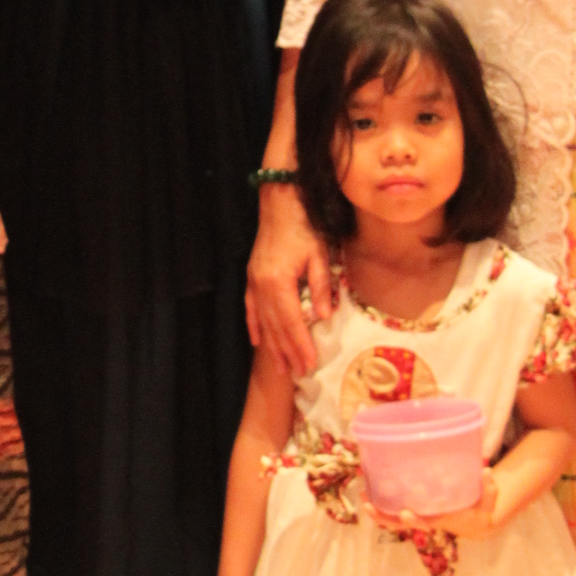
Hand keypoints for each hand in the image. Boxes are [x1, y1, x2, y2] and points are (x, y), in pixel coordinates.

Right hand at [246, 187, 331, 374]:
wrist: (281, 201)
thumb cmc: (304, 224)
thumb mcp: (320, 253)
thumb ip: (321, 286)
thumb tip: (324, 316)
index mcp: (279, 281)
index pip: (292, 321)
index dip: (301, 344)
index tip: (309, 364)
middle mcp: (262, 285)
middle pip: (276, 326)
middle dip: (288, 351)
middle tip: (299, 374)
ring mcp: (254, 281)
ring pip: (263, 321)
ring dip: (273, 346)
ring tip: (281, 367)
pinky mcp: (252, 276)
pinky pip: (251, 307)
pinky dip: (254, 326)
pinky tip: (258, 342)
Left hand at [367, 471, 503, 538]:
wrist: (475, 525)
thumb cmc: (480, 512)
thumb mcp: (488, 503)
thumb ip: (489, 488)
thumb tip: (487, 470)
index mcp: (440, 520)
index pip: (424, 523)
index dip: (413, 520)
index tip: (405, 513)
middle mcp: (425, 520)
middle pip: (399, 524)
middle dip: (383, 516)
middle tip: (368, 505)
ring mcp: (418, 517)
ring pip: (392, 519)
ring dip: (376, 510)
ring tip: (362, 496)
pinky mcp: (416, 510)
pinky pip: (395, 510)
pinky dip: (381, 503)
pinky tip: (370, 489)